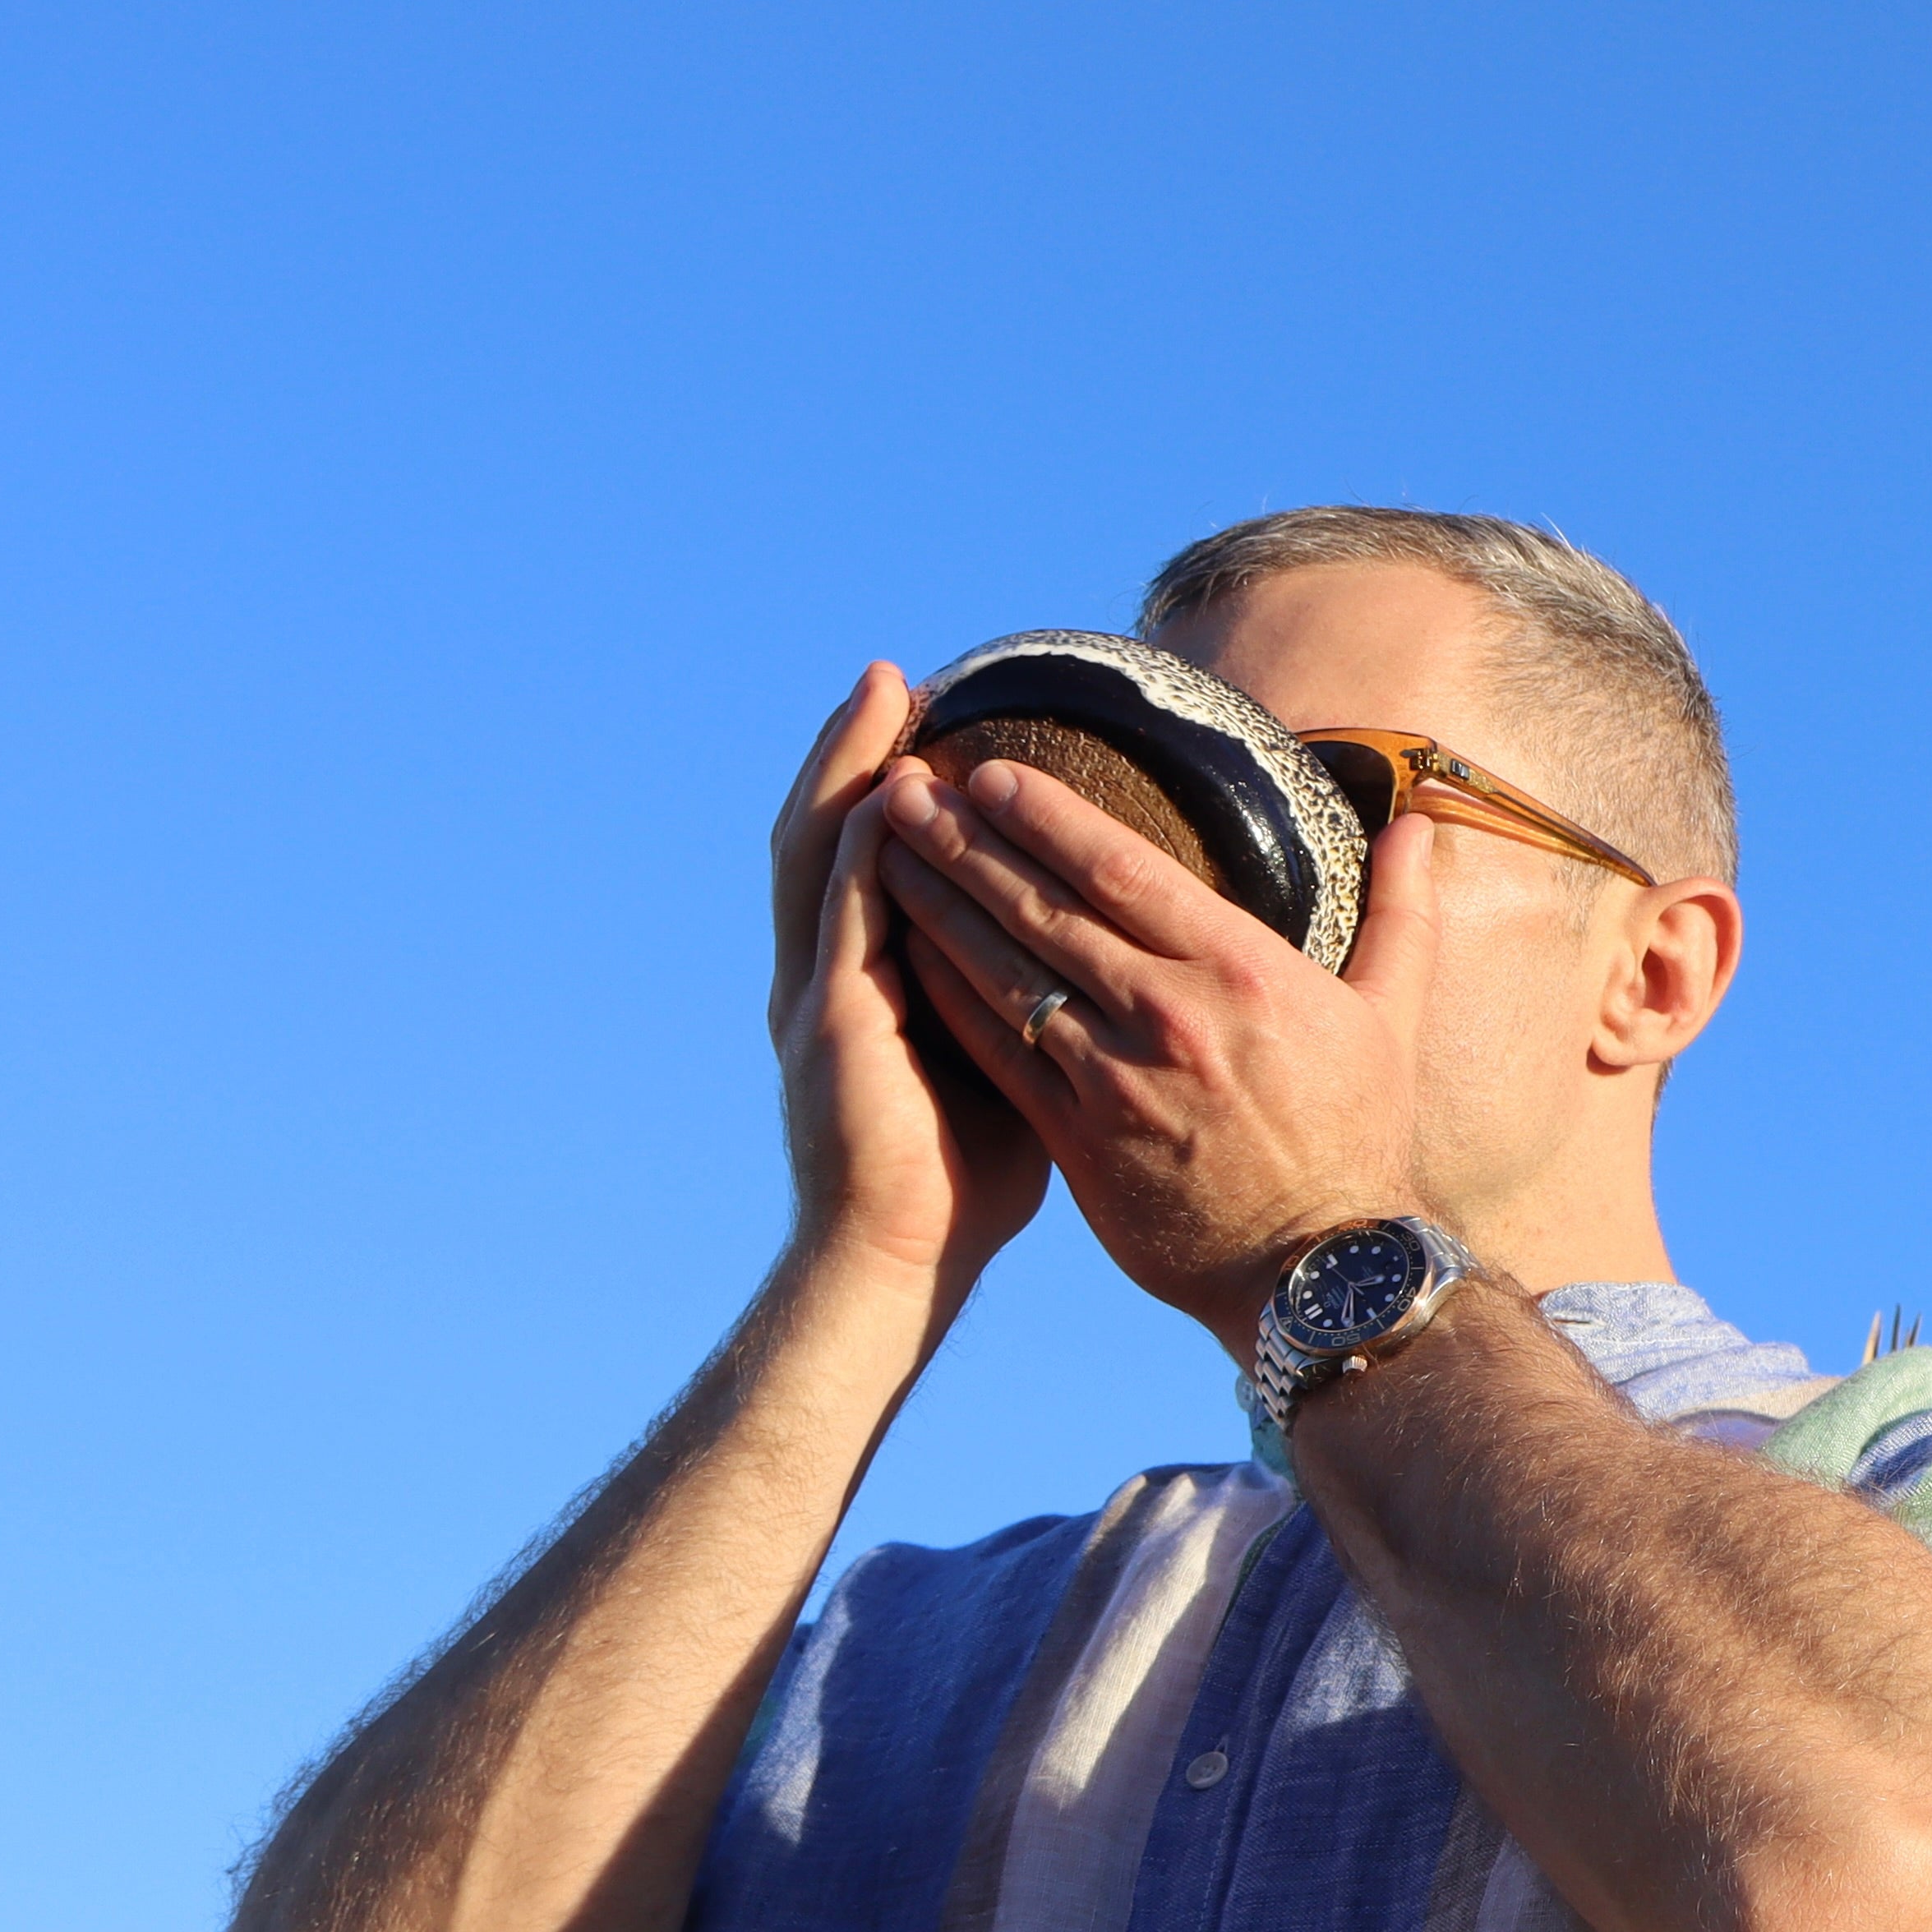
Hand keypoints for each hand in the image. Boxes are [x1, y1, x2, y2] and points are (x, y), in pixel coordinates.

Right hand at [768, 665, 1050, 1307]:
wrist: (905, 1257)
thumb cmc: (967, 1174)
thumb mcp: (1011, 1057)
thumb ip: (1030, 992)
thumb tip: (1107, 950)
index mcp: (878, 977)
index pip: (884, 858)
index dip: (902, 784)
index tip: (937, 713)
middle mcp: (837, 970)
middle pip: (842, 833)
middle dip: (866, 750)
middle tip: (901, 674)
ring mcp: (823, 991)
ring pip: (827, 854)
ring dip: (851, 771)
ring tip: (883, 697)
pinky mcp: (830, 1021)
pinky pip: (842, 915)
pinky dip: (859, 850)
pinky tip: (887, 796)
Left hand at [876, 757, 1438, 1352]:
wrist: (1318, 1272)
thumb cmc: (1358, 1139)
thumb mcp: (1392, 1018)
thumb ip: (1399, 912)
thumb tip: (1416, 826)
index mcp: (1240, 970)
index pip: (1122, 868)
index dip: (1046, 814)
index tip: (991, 773)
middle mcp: (1167, 1014)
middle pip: (1045, 907)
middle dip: (966, 841)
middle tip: (906, 788)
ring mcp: (1115, 1079)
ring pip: (1005, 973)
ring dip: (939, 906)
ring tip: (888, 853)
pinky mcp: (1080, 1140)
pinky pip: (997, 1054)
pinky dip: (947, 999)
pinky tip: (904, 957)